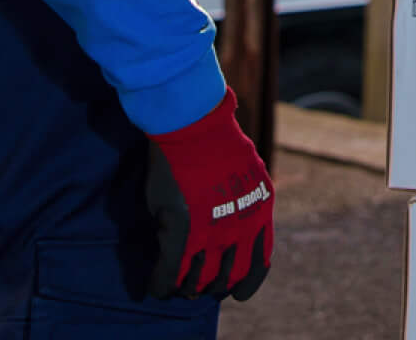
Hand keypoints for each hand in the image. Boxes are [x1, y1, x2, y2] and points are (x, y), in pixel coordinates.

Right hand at [144, 92, 272, 300]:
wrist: (194, 123)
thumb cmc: (218, 143)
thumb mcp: (248, 175)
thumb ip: (245, 207)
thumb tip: (232, 232)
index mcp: (259, 215)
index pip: (258, 265)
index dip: (245, 283)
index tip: (235, 291)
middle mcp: (240, 228)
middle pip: (227, 278)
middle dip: (211, 288)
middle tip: (197, 290)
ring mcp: (209, 231)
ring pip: (198, 281)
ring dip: (186, 289)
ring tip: (177, 289)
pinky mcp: (179, 229)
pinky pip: (168, 270)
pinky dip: (160, 284)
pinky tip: (156, 289)